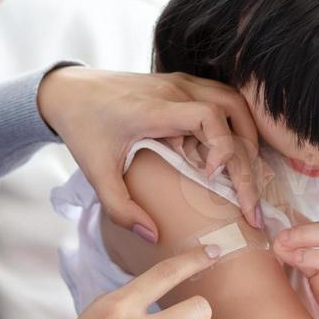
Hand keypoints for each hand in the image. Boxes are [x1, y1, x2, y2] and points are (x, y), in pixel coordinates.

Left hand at [36, 67, 262, 242]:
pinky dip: (234, 124)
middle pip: (231, 112)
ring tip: (247, 177)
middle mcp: (174, 89)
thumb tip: (153, 236)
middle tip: (250, 203)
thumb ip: (120, 208)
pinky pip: (221, 98)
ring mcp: (180, 82)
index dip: (222, 146)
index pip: (208, 116)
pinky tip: (230, 154)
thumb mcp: (95, 172)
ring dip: (247, 136)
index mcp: (154, 108)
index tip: (214, 178)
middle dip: (246, 159)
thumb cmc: (82, 128)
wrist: (68, 91)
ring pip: (234, 102)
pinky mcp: (181, 84)